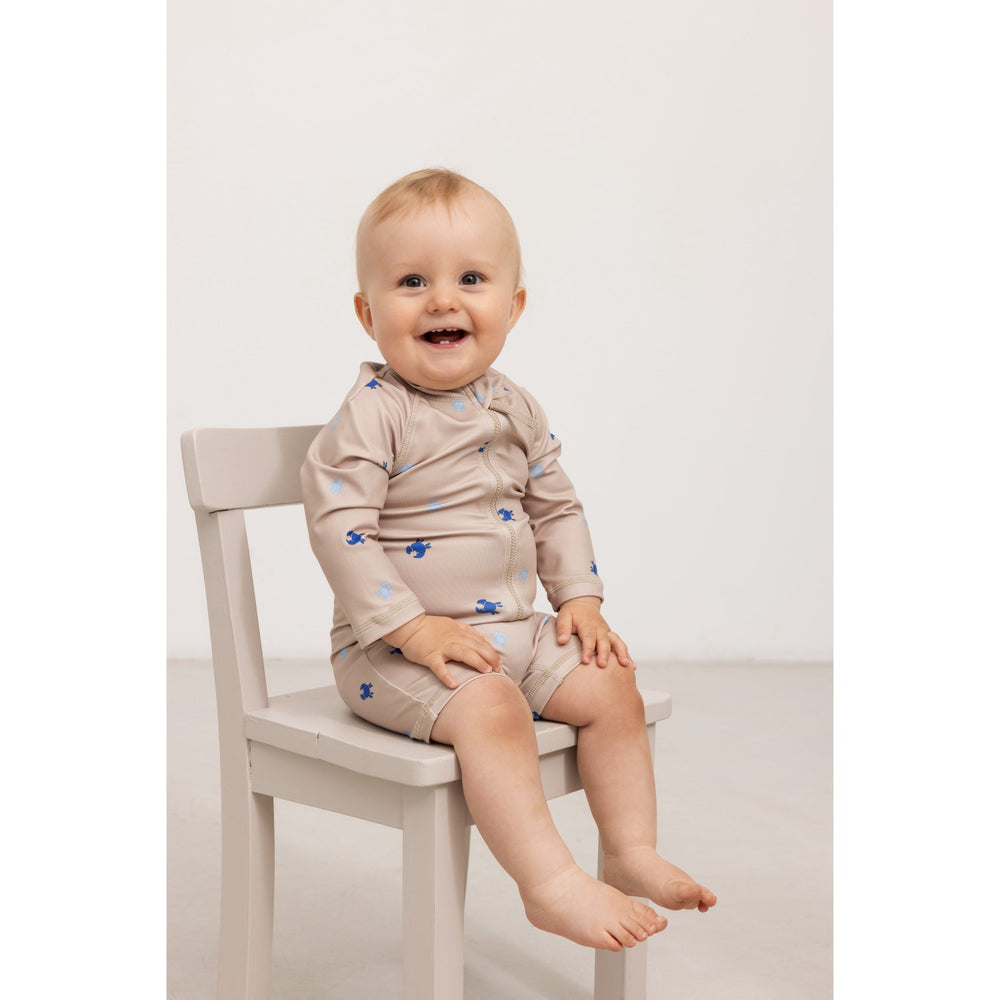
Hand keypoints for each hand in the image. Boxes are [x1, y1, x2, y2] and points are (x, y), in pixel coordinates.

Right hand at [384, 614, 502, 688]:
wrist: (409, 626)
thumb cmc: (429, 626)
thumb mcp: (450, 623)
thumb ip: (465, 630)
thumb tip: (479, 636)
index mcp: (459, 632)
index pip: (480, 642)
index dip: (491, 651)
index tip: (498, 661)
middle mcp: (453, 639)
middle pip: (476, 647)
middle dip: (490, 657)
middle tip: (498, 668)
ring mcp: (442, 648)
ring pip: (463, 653)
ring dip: (477, 662)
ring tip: (486, 672)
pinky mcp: (430, 656)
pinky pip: (439, 667)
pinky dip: (446, 675)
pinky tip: (454, 684)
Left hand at [555, 597, 632, 668]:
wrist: (583, 605)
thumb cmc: (572, 613)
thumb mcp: (564, 617)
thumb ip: (562, 628)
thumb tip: (561, 640)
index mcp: (587, 625)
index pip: (588, 637)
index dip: (587, 649)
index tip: (585, 661)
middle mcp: (599, 629)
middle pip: (604, 641)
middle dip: (604, 653)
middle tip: (603, 665)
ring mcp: (607, 633)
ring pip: (617, 642)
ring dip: (621, 653)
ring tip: (624, 665)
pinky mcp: (611, 637)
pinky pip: (620, 645)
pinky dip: (627, 655)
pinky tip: (631, 666)